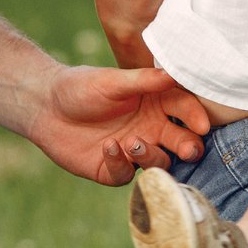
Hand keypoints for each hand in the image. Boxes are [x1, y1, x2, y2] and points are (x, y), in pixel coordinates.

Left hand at [27, 65, 210, 185]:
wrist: (44, 106)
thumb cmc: (80, 87)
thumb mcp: (112, 81)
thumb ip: (143, 80)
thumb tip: (175, 73)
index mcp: (156, 102)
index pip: (184, 109)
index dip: (195, 116)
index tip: (203, 124)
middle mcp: (150, 128)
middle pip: (180, 142)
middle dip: (188, 147)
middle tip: (189, 149)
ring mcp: (134, 151)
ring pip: (158, 162)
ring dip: (152, 155)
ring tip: (134, 142)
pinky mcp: (113, 169)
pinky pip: (126, 174)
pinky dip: (120, 163)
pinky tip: (108, 147)